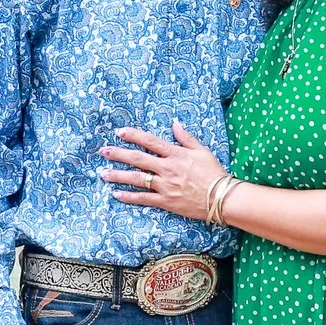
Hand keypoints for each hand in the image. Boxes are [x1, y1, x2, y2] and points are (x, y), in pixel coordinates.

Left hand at [99, 121, 228, 220]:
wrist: (221, 197)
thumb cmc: (214, 173)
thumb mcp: (202, 151)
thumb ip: (186, 137)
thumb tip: (174, 122)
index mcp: (176, 154)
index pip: (150, 141)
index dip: (133, 136)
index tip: (120, 132)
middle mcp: (167, 169)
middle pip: (138, 159)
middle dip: (118, 154)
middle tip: (103, 151)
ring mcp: (165, 186)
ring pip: (137, 179)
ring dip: (118, 175)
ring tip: (103, 173)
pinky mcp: (165, 202)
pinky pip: (143, 199)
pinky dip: (129, 196)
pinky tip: (116, 194)